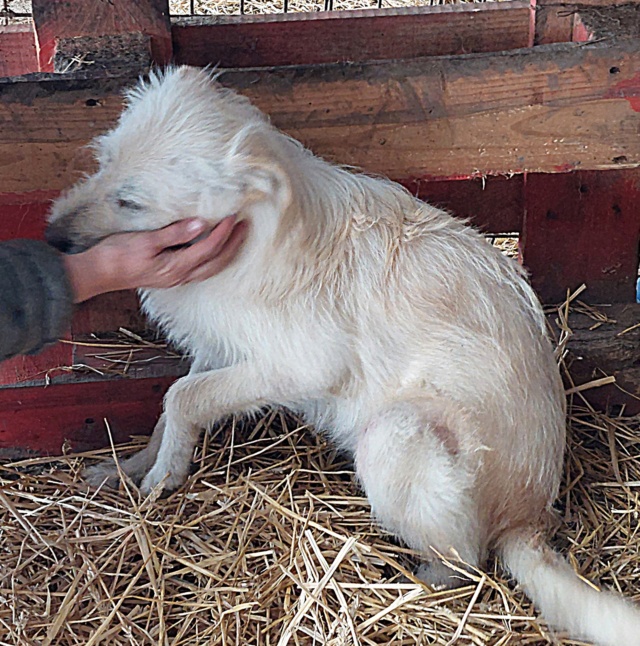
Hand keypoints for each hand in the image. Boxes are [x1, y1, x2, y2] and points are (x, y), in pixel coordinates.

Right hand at [63, 216, 246, 302]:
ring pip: (210, 268)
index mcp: (176, 266)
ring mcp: (175, 278)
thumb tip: (200, 224)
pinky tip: (213, 249)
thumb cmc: (117, 255)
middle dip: (233, 245)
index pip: (209, 248)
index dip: (223, 232)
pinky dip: (213, 258)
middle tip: (245, 226)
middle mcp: (180, 276)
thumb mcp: (145, 240)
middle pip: (216, 262)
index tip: (234, 216)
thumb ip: (174, 233)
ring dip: (226, 252)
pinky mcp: (169, 276)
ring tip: (236, 236)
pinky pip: (201, 269)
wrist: (97, 273)